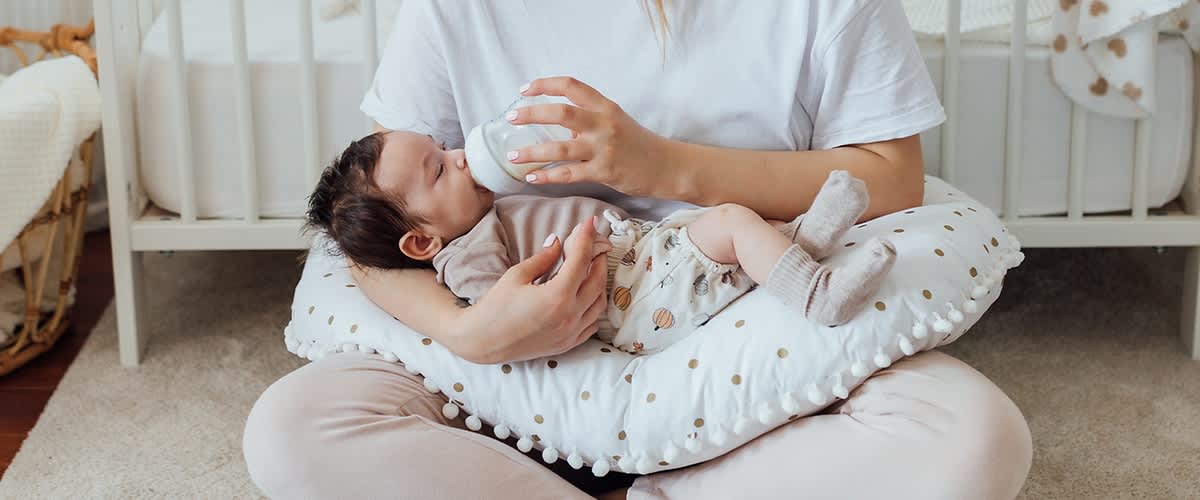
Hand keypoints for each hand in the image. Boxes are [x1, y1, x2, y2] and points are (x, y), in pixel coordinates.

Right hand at [454, 216, 609, 362]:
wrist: (482, 342)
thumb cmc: (495, 308)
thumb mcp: (516, 276)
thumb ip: (543, 258)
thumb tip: (557, 241)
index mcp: (557, 296)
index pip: (581, 259)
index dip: (587, 237)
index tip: (591, 221)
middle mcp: (570, 315)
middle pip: (597, 279)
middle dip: (598, 257)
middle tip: (594, 242)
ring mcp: (571, 332)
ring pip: (600, 302)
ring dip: (600, 281)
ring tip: (592, 266)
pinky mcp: (568, 344)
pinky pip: (593, 323)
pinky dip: (595, 306)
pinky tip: (588, 295)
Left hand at [508, 77, 672, 197]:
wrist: (666, 166)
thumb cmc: (638, 144)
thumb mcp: (615, 121)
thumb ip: (587, 118)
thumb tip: (555, 120)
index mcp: (604, 106)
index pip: (571, 86)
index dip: (544, 85)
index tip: (524, 89)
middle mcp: (603, 124)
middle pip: (561, 112)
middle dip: (531, 114)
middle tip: (511, 117)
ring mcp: (604, 149)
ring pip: (560, 148)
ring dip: (532, 152)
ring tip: (512, 154)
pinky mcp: (604, 172)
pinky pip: (569, 174)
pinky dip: (547, 176)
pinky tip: (532, 176)